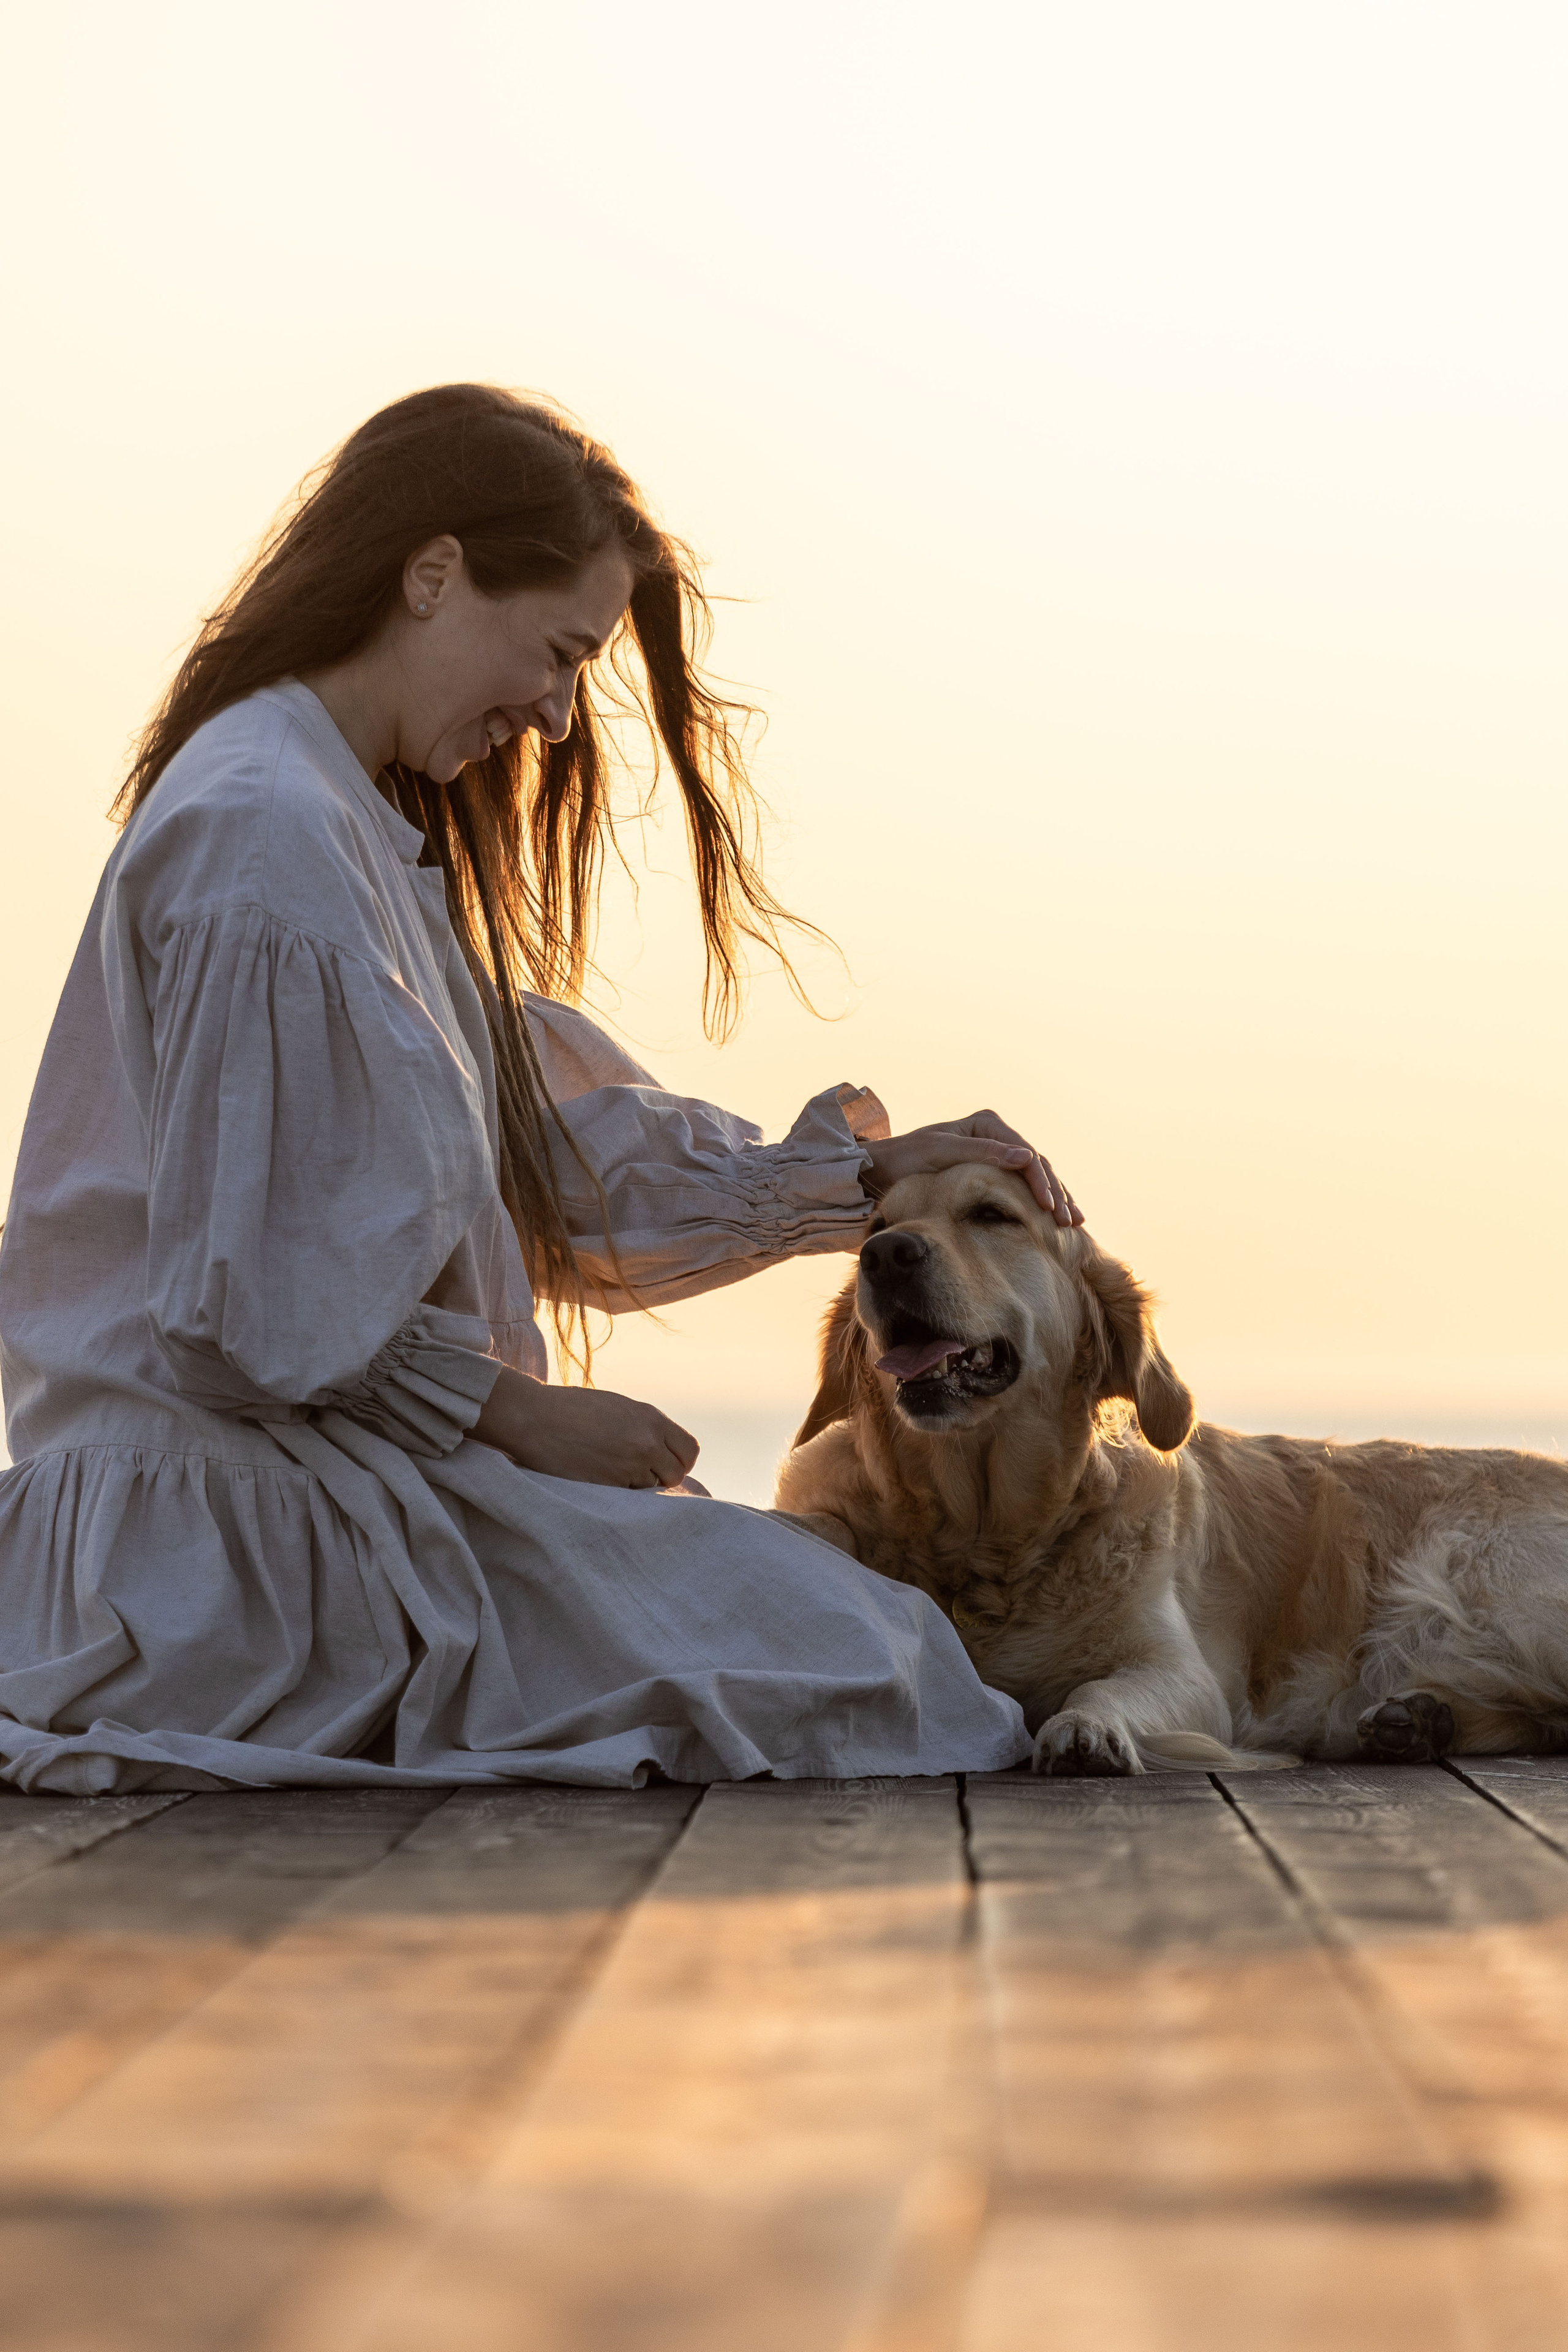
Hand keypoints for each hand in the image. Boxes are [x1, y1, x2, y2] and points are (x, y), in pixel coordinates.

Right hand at [472, 1366, 699, 1488]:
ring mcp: (628, 1466)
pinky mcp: (607, 1486)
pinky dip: (614, 1496)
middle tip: (635, 1474)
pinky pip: (625, 1501)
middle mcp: (646, 1442)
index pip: (689, 1450)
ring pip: (649, 1490)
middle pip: (675, 1475)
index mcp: (651, 1418)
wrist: (533, 1417)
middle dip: (659, 1478)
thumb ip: (645, 1428)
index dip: (679, 1461)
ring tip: (608, 1472)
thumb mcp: (618, 1408)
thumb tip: (663, 1451)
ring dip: (634, 1487)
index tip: (664, 1465)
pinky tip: (595, 1479)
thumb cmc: (571, 1409)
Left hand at [862, 1109, 1082, 1227]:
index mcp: (987, 1124)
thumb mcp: (941, 1153)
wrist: (883, 1170)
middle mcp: (996, 1135)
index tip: (1050, 1208)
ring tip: (1073, 1222)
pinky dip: (1040, 1202)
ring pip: (1036, 1176)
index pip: (1025, 1154)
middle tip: (1071, 1221)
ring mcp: (996, 1153)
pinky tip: (1056, 1219)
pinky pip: (1023, 1186)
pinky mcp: (992, 1172)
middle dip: (1056, 1193)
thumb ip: (983, 1153)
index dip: (1042, 1182)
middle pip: (1037, 1165)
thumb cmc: (907, 1160)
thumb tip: (1026, 1156)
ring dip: (1055, 1198)